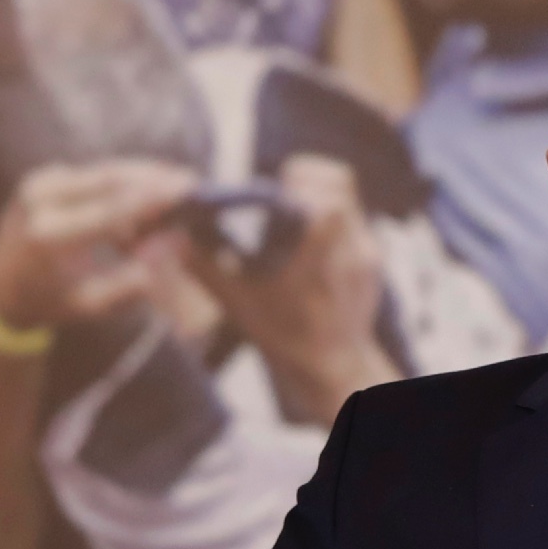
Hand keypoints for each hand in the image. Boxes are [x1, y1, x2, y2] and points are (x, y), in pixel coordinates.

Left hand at [0, 160, 200, 333]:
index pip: (108, 211)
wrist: (0, 287)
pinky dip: (124, 181)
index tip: (186, 191)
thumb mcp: (93, 304)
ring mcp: (37, 185)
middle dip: (154, 178)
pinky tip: (152, 191)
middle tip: (192, 181)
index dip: (151, 199)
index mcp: (46, 238)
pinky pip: (94, 174)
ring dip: (143, 176)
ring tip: (179, 184)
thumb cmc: (52, 302)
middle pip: (109, 179)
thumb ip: (134, 280)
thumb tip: (175, 244)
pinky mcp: (43, 177)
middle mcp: (38, 202)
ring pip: (104, 171)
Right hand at [186, 154, 398, 426]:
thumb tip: (173, 235)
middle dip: (306, 180)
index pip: (328, 196)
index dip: (299, 180)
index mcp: (321, 256)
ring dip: (317, 195)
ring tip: (291, 216)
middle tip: (279, 197)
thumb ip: (205, 266)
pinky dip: (329, 215)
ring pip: (350, 196)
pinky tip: (307, 238)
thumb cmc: (285, 338)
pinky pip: (355, 216)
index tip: (274, 191)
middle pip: (340, 183)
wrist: (336, 368)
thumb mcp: (239, 304)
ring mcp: (369, 251)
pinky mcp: (374, 258)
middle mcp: (352, 248)